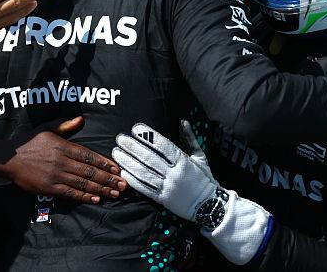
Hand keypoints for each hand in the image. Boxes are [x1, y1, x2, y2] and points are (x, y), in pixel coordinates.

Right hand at [1, 117, 126, 202]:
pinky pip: (70, 193)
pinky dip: (84, 197)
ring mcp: (56, 175)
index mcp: (64, 147)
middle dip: (109, 179)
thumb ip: (65, 125)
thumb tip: (81, 118)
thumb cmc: (28, 142)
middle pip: (90, 171)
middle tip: (123, 184)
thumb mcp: (47, 128)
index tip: (117, 169)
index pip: (89, 156)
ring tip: (114, 193)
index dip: (105, 163)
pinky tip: (96, 199)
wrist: (9, 158)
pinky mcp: (48, 188)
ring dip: (101, 189)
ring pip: (83, 184)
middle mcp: (62, 161)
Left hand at [113, 122, 271, 264]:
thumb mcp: (200, 157)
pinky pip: (144, 188)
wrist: (209, 205)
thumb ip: (190, 138)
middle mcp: (174, 174)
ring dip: (128, 162)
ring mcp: (168, 187)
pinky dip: (133, 179)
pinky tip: (123, 171)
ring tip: (117, 153)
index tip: (136, 128)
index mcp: (184, 161)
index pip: (163, 146)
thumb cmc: (204, 178)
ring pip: (144, 173)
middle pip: (150, 158)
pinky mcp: (162, 199)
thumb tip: (183, 121)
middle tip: (120, 138)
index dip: (148, 136)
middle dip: (133, 147)